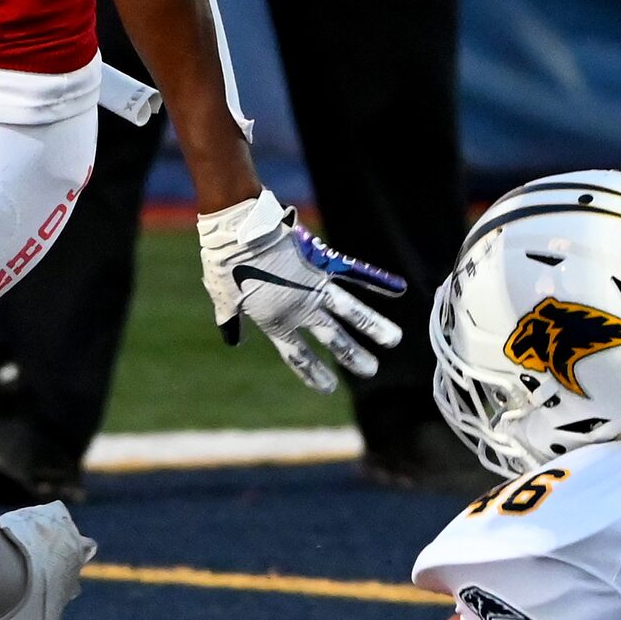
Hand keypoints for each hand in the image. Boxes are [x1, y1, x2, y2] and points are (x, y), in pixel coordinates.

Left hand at [197, 190, 404, 393]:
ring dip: (375, 327)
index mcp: (276, 322)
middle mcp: (300, 309)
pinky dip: (376, 279)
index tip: (329, 388)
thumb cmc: (224, 264)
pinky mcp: (321, 263)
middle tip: (371, 370)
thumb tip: (232, 340)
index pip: (299, 357)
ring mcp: (314, 287)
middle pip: (334, 340)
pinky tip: (398, 287)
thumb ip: (230, 321)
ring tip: (394, 340)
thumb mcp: (222, 299)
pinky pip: (354, 272)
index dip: (314, 374)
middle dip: (354, 357)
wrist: (239, 231)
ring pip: (352, 312)